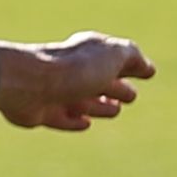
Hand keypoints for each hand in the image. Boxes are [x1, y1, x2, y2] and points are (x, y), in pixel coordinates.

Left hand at [0, 32, 151, 132]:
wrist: (30, 84)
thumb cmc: (74, 68)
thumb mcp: (111, 55)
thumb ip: (131, 57)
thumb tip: (147, 66)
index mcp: (90, 53)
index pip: (117, 60)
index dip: (133, 66)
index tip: (147, 72)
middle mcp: (73, 71)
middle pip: (100, 81)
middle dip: (117, 88)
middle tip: (130, 96)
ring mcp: (56, 92)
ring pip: (83, 101)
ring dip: (99, 106)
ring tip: (114, 110)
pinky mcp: (41, 112)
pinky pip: (63, 118)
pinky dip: (74, 121)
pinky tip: (85, 123)